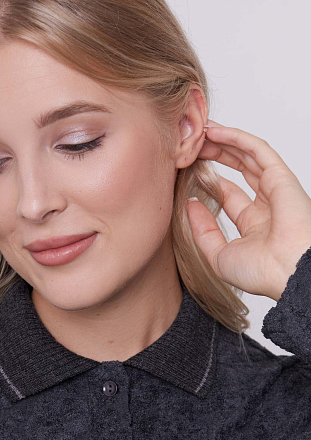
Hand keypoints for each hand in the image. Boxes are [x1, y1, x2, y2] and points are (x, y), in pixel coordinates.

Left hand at [186, 120, 310, 300]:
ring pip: (247, 156)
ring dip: (223, 142)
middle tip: (192, 145)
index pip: (229, 195)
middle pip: (238, 170)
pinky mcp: (281, 176)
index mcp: (255, 225)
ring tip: (199, 131)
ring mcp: (275, 189)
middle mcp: (267, 205)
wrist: (287, 272)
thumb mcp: (219, 256)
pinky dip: (236, 138)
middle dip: (215, 155)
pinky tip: (215, 131)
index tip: (187, 172)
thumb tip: (190, 204)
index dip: (209, 182)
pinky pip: (257, 150)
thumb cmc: (261, 273)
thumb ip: (203, 231)